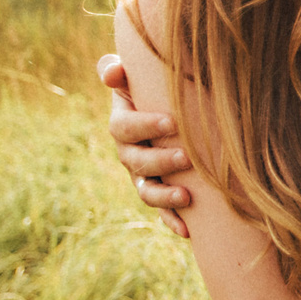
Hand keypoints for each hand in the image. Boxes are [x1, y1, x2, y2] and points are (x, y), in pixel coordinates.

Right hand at [99, 53, 192, 237]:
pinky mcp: (161, 193)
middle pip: (134, 162)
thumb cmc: (159, 87)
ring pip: (146, 191)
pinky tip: (188, 230)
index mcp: (123, 123)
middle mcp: (129, 152)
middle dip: (159, 162)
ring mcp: (143, 176)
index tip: (171, 122)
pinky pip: (162, 213)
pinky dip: (172, 221)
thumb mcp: (140, 74)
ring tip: (186, 196)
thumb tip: (112, 73)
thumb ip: (118, 69)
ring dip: (163, 196)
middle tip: (186, 157)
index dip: (143, 126)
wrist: (178, 113)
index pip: (123, 127)